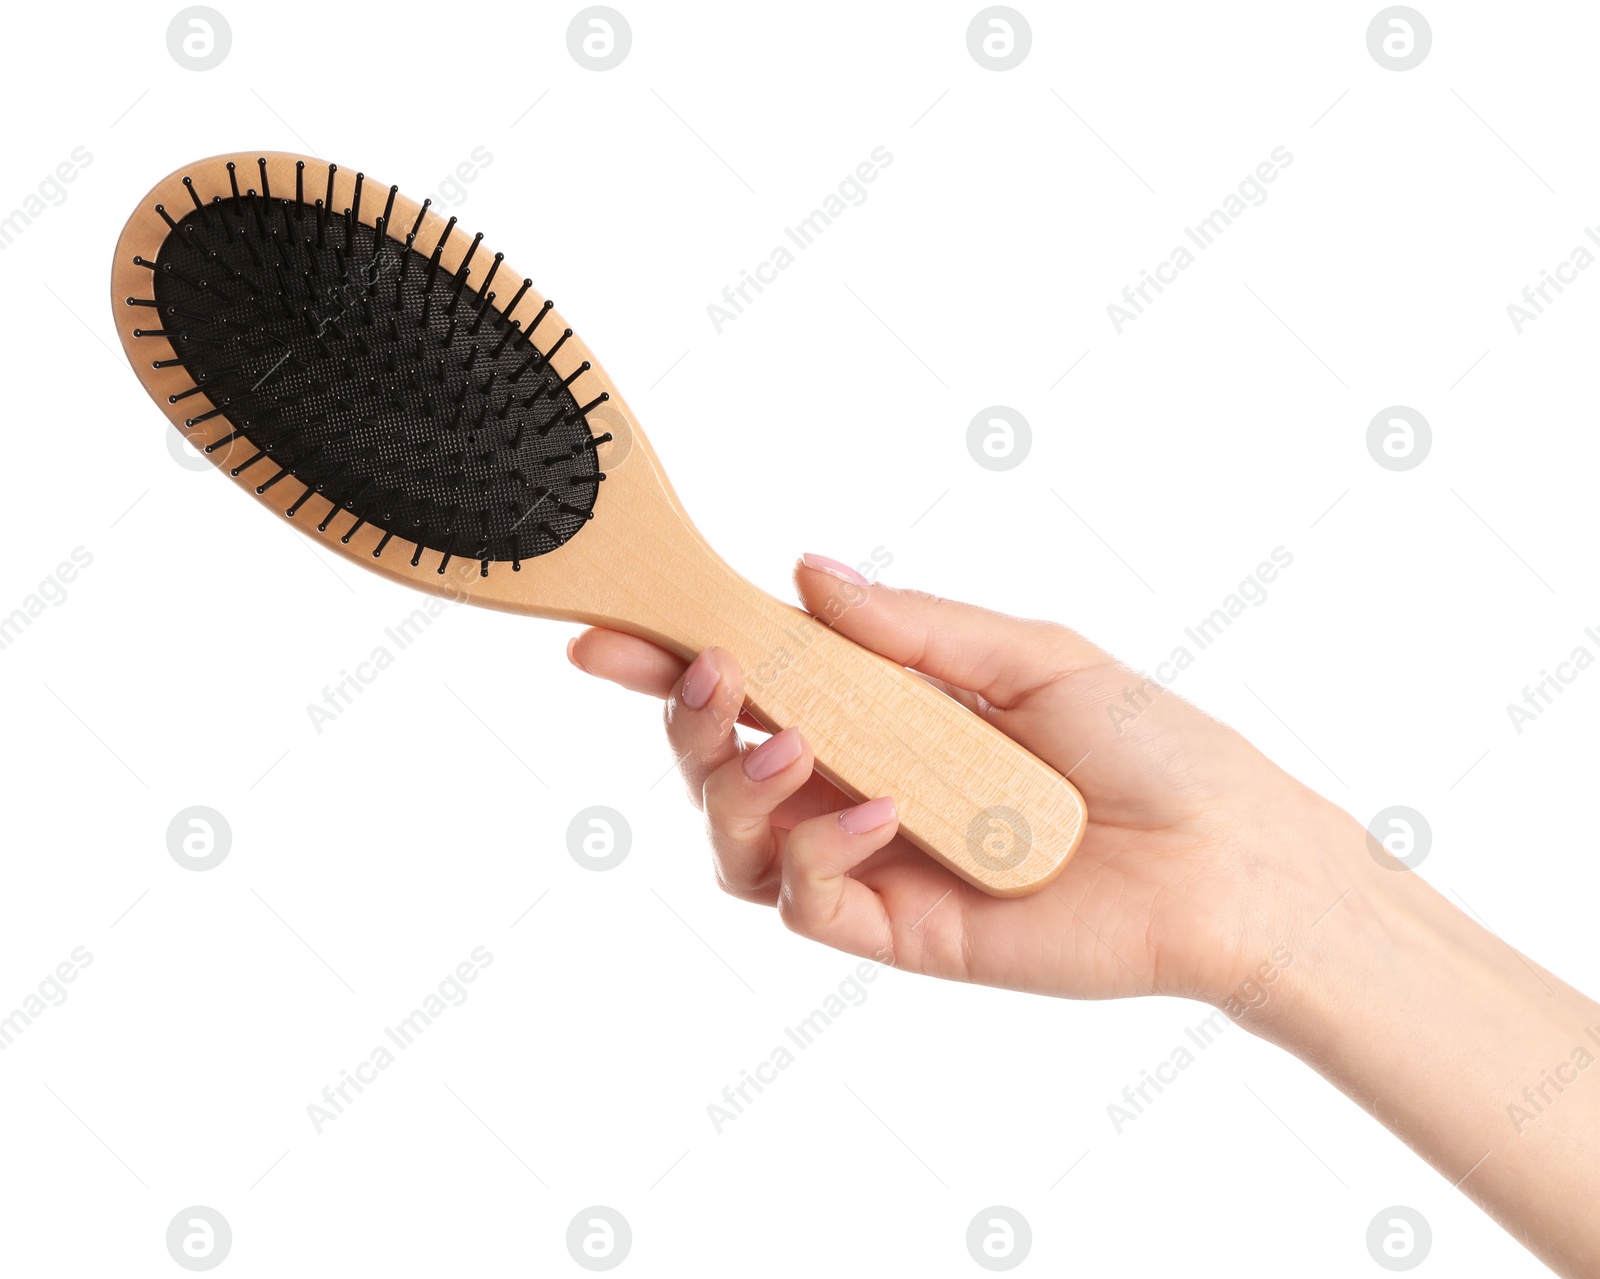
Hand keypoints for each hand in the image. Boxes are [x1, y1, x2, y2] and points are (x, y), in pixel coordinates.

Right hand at [568, 556, 1351, 1004]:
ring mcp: (873, 860)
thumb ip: (910, 627)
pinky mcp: (899, 932)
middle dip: (691, 718)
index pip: (756, 683)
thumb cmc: (1146, 745)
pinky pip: (811, 899)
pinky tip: (877, 809)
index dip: (674, 660)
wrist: (1227, 858)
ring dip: (737, 786)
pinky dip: (819, 848)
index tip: (610, 635)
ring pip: (740, 841)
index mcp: (884, 709)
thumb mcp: (1029, 654)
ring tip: (786, 747)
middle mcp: (860, 783)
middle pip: (723, 764)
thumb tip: (806, 571)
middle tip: (708, 676)